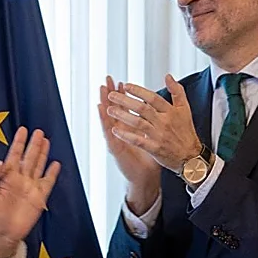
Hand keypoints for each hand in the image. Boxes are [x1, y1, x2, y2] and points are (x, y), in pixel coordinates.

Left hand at [0, 127, 60, 257]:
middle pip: (29, 157)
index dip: (19, 142)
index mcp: (7, 177)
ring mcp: (31, 187)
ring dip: (42, 153)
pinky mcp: (39, 197)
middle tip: (38, 131)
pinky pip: (48, 182)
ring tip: (46, 141)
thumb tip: (0, 162)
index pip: (14, 155)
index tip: (22, 130)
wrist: (4, 232)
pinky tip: (55, 164)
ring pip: (38, 166)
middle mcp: (20, 179)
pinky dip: (52, 173)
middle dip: (33, 144)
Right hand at [99, 76, 161, 211]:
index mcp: (131, 128)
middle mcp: (121, 132)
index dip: (123, 95)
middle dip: (111, 94)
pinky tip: (102, 110)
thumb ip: (151, 122)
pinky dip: (105, 119)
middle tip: (107, 80)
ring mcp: (116, 139)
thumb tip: (155, 110)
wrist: (146, 177)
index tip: (121, 82)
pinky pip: (109, 131)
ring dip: (104, 102)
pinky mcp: (115, 147)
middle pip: (114, 109)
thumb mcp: (152, 136)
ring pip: (108, 117)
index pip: (125, 108)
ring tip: (102, 90)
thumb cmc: (149, 158)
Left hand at [104, 74, 201, 173]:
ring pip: (138, 123)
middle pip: (142, 108)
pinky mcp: (155, 148)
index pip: (153, 98)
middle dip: (125, 100)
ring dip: (122, 115)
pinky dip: (126, 135)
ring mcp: (159, 135)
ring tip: (110, 110)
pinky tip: (115, 130)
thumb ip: (177, 91)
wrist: (191, 156)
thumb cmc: (185, 132)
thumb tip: (168, 76)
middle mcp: (164, 122)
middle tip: (111, 95)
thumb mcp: (185, 109)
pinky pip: (138, 141)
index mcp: (170, 112)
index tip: (126, 86)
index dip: (138, 91)